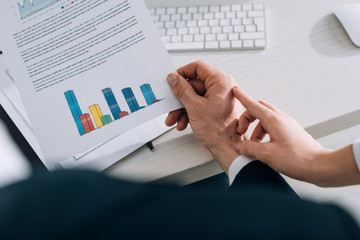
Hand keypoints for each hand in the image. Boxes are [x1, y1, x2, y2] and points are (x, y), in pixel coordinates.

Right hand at [166, 61, 242, 174]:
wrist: (229, 149)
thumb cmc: (220, 131)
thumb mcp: (194, 107)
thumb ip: (181, 90)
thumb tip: (174, 78)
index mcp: (221, 81)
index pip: (198, 67)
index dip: (183, 72)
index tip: (173, 80)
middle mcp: (223, 87)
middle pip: (195, 85)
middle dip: (180, 98)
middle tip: (171, 106)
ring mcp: (221, 97)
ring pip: (196, 97)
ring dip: (183, 108)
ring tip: (175, 120)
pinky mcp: (219, 107)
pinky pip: (201, 105)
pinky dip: (190, 113)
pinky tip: (184, 123)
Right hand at [233, 86, 359, 186]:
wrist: (320, 166)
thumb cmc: (297, 159)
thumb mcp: (267, 155)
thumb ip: (249, 148)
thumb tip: (240, 146)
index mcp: (274, 120)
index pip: (253, 104)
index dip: (242, 97)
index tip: (235, 90)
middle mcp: (281, 119)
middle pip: (259, 109)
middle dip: (247, 118)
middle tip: (241, 132)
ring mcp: (287, 125)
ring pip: (266, 119)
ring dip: (255, 129)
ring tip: (253, 145)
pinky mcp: (291, 132)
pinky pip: (273, 127)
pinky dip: (264, 133)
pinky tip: (264, 147)